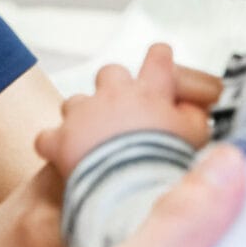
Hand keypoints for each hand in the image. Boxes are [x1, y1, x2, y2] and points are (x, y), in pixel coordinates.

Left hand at [36, 44, 211, 177]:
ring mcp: (82, 114)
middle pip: (110, 73)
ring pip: (76, 102)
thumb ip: (193, 115)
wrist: (134, 191)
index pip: (158, 61)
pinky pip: (49, 137)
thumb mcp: (196, 138)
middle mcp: (112, 95)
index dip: (159, 58)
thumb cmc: (169, 164)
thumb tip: (191, 106)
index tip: (160, 55)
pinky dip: (55, 145)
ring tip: (94, 140)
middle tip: (123, 108)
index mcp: (148, 93)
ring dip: (83, 116)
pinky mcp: (59, 138)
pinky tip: (63, 158)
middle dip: (114, 86)